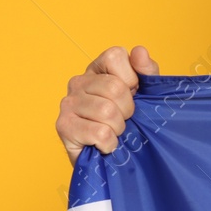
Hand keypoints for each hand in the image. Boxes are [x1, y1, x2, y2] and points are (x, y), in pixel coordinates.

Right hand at [56, 46, 159, 164]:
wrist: (112, 159)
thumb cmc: (129, 123)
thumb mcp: (145, 94)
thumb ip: (147, 72)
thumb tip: (139, 51)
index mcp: (97, 69)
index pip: (115, 56)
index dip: (132, 79)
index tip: (132, 94)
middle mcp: (79, 81)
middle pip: (114, 87)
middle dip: (128, 110)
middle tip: (123, 120)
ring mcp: (68, 102)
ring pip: (107, 112)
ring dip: (119, 129)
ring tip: (113, 132)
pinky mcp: (63, 126)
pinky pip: (99, 133)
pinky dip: (110, 143)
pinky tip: (104, 145)